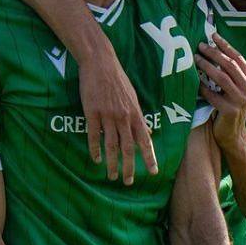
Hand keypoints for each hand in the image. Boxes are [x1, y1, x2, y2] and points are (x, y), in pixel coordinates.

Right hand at [78, 41, 156, 183]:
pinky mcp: (92, 112)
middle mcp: (124, 117)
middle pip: (129, 148)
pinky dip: (95, 149)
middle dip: (130, 167)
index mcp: (136, 114)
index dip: (150, 157)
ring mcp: (108, 115)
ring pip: (112, 145)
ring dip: (113, 163)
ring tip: (112, 176)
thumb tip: (148, 131)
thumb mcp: (133, 98)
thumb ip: (139, 117)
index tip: (153, 172)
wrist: (100, 62)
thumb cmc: (118, 79)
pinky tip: (96, 160)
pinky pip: (94, 135)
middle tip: (128, 182)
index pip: (145, 140)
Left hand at [196, 35, 245, 152]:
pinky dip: (202, 87)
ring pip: (222, 77)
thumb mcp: (236, 89)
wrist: (232, 134)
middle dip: (214, 53)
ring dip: (207, 66)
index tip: (213, 35)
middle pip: (230, 65)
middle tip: (200, 46)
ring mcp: (240, 100)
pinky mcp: (229, 111)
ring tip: (196, 59)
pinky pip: (212, 95)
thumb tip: (213, 49)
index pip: (239, 58)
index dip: (226, 45)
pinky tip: (194, 82)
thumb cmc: (230, 107)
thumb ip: (230, 73)